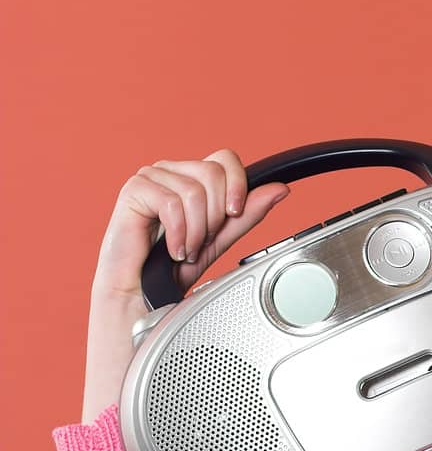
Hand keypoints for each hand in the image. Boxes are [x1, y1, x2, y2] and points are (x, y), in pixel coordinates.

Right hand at [93, 149, 289, 300]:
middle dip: (215, 216)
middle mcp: (172, 171)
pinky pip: (171, 202)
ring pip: (194, 190)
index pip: (225, 158)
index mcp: (192, 177)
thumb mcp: (221, 238)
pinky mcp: (134, 190)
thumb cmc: (174, 266)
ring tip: (187, 248)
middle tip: (202, 241)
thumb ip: (248, 213)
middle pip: (213, 172)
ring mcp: (151, 177)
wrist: (144, 292)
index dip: (237, 184)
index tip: (234, 213)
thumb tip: (279, 189)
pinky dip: (179, 233)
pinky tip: (173, 248)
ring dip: (196, 230)